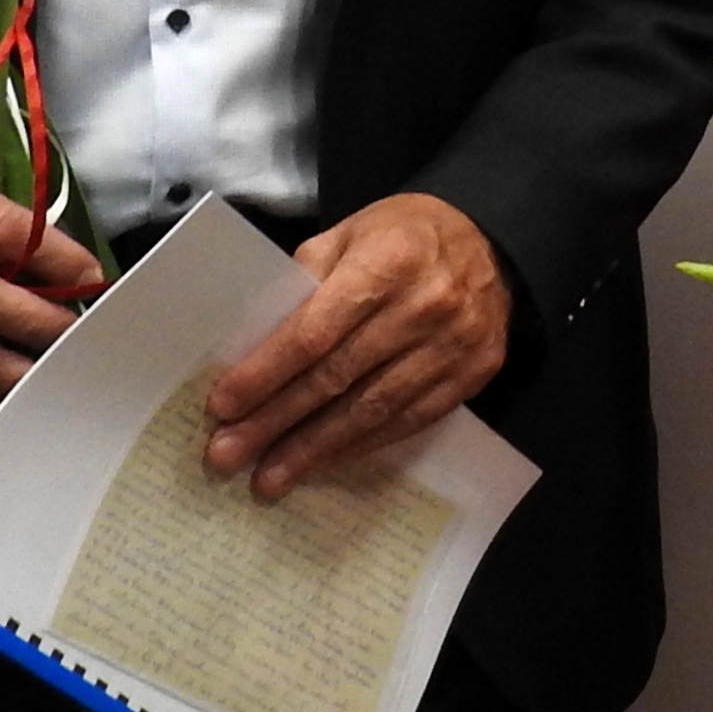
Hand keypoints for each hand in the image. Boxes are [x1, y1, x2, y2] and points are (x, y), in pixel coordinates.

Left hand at [206, 193, 512, 499]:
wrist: (490, 241)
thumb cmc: (403, 236)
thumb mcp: (347, 235)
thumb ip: (303, 283)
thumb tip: (252, 348)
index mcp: (388, 262)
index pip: (315, 331)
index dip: (265, 373)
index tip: (222, 406)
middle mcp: (426, 306)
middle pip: (337, 377)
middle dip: (276, 420)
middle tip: (227, 454)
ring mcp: (454, 345)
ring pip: (372, 409)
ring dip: (314, 447)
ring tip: (270, 476)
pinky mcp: (473, 374)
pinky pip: (409, 420)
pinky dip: (361, 445)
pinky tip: (324, 460)